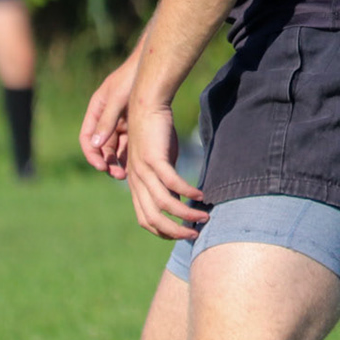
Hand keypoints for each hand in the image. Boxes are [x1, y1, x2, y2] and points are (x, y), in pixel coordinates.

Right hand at [80, 56, 138, 178]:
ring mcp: (121, 121)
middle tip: (119, 175)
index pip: (87, 138)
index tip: (101, 167)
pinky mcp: (135, 123)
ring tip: (130, 173)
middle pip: (103, 147)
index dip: (92, 154)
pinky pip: (131, 142)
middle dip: (108, 162)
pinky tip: (142, 163)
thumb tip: (96, 145)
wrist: (154, 67)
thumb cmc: (132, 78)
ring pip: (118, 147)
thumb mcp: (117, 99)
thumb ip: (107, 120)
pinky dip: (133, 153)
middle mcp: (106, 118)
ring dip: (121, 160)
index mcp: (96, 111)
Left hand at [122, 97, 207, 239]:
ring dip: (185, 215)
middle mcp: (136, 181)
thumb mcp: (160, 161)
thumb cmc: (155, 133)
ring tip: (203, 217)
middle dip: (174, 231)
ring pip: (163, 204)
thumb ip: (165, 182)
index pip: (145, 219)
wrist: (145, 105)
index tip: (181, 233)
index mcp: (135, 184)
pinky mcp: (154, 158)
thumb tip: (178, 200)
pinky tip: (201, 194)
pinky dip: (187, 192)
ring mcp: (144, 170)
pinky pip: (172, 182)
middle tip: (194, 234)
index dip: (162, 231)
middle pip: (152, 218)